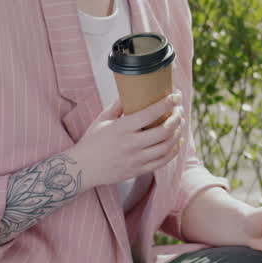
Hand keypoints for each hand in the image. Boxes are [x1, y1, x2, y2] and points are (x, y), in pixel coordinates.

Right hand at [68, 92, 184, 190]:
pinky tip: (177, 142)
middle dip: (177, 118)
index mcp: (122, 129)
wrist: (82, 169)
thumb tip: (129, 91)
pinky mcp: (138, 171)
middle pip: (164, 131)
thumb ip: (117, 106)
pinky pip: (162, 161)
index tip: (176, 96)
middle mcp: (131, 144)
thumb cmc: (91, 142)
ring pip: (166, 147)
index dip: (167, 104)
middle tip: (179, 110)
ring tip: (179, 124)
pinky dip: (173, 151)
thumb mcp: (102, 120)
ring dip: (177, 134)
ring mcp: (136, 160)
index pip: (150, 114)